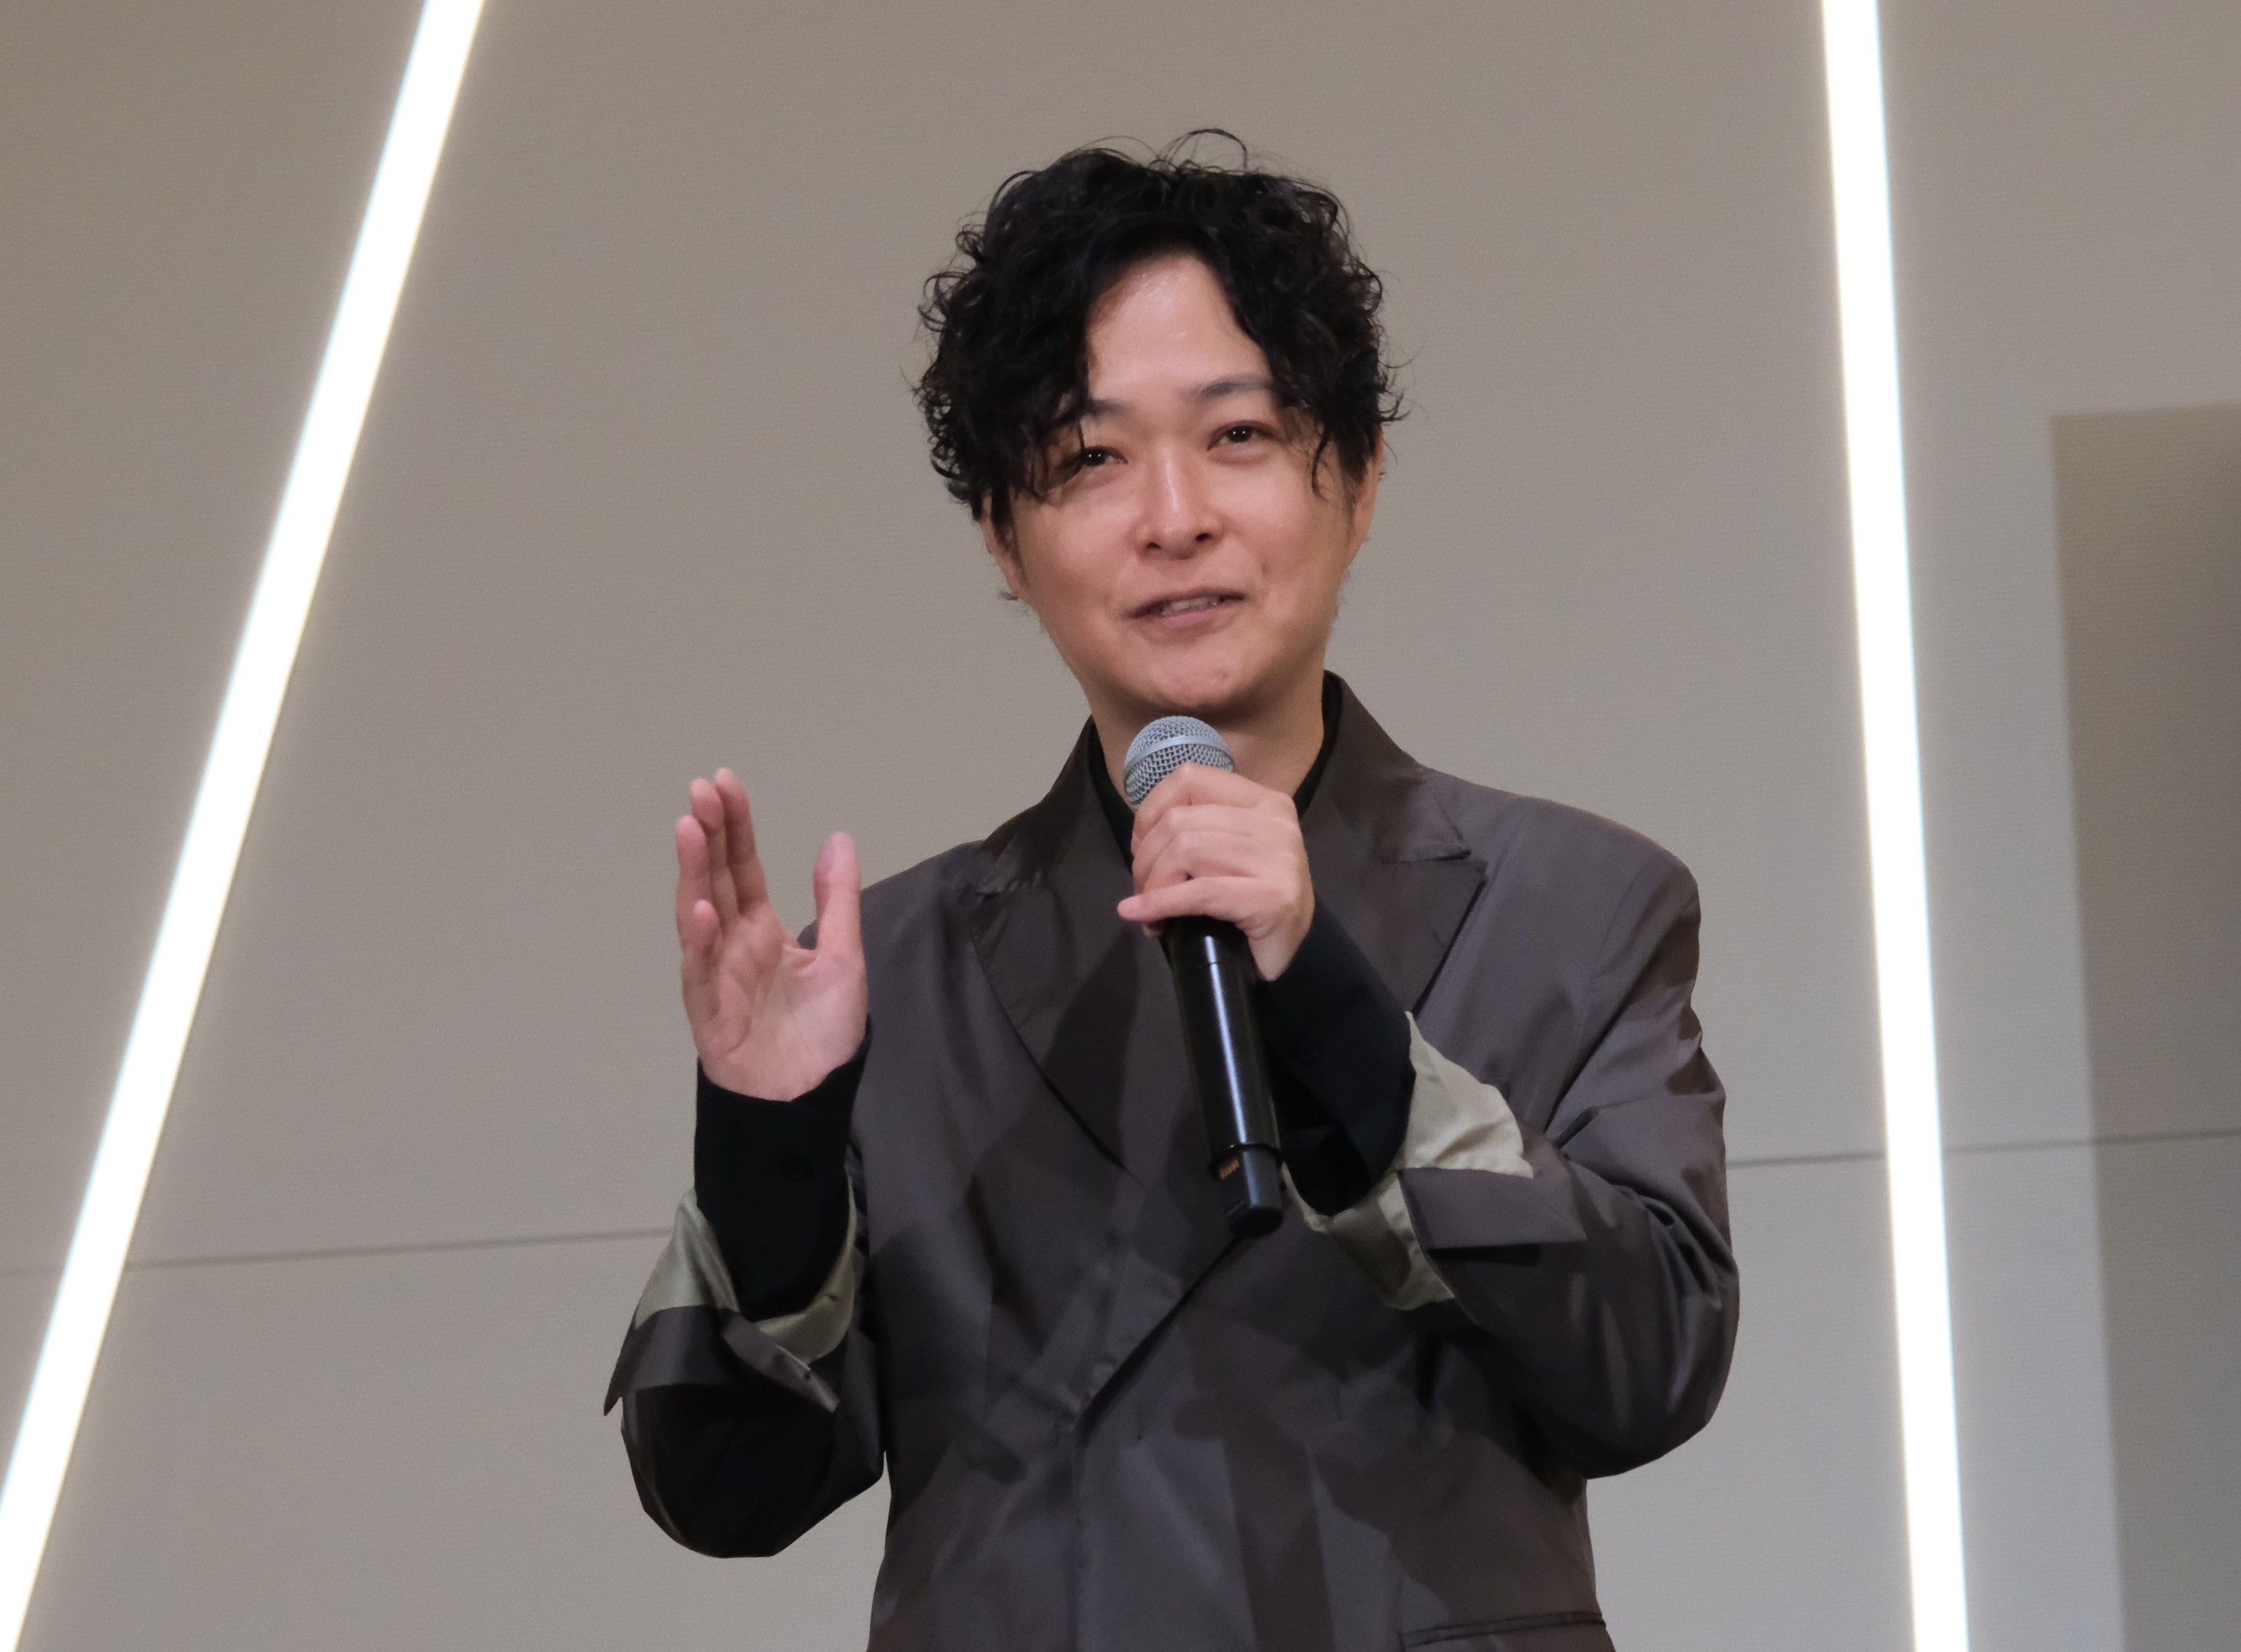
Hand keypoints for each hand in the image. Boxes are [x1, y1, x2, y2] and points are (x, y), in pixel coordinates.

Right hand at [674, 768, 866, 1097]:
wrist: (812, 1098)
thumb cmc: (822, 1033)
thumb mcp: (844, 956)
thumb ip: (836, 900)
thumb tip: (837, 838)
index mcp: (761, 930)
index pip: (742, 866)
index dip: (735, 826)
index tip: (724, 781)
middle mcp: (731, 945)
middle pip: (715, 879)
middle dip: (708, 834)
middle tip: (701, 789)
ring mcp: (716, 976)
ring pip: (698, 916)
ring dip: (693, 872)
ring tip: (691, 828)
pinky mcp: (710, 1013)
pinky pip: (700, 973)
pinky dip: (700, 941)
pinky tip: (702, 908)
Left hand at [1117, 763, 1313, 979]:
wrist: (1290, 955)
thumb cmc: (1252, 905)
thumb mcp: (1227, 852)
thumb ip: (1196, 830)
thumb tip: (1141, 838)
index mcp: (1263, 801)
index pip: (1189, 779)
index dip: (1151, 811)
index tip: (1140, 846)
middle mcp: (1274, 822)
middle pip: (1180, 821)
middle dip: (1146, 859)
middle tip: (1143, 892)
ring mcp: (1278, 858)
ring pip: (1186, 851)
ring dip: (1154, 884)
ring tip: (1150, 911)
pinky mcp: (1272, 898)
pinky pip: (1200, 892)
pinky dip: (1162, 903)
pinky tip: (1145, 916)